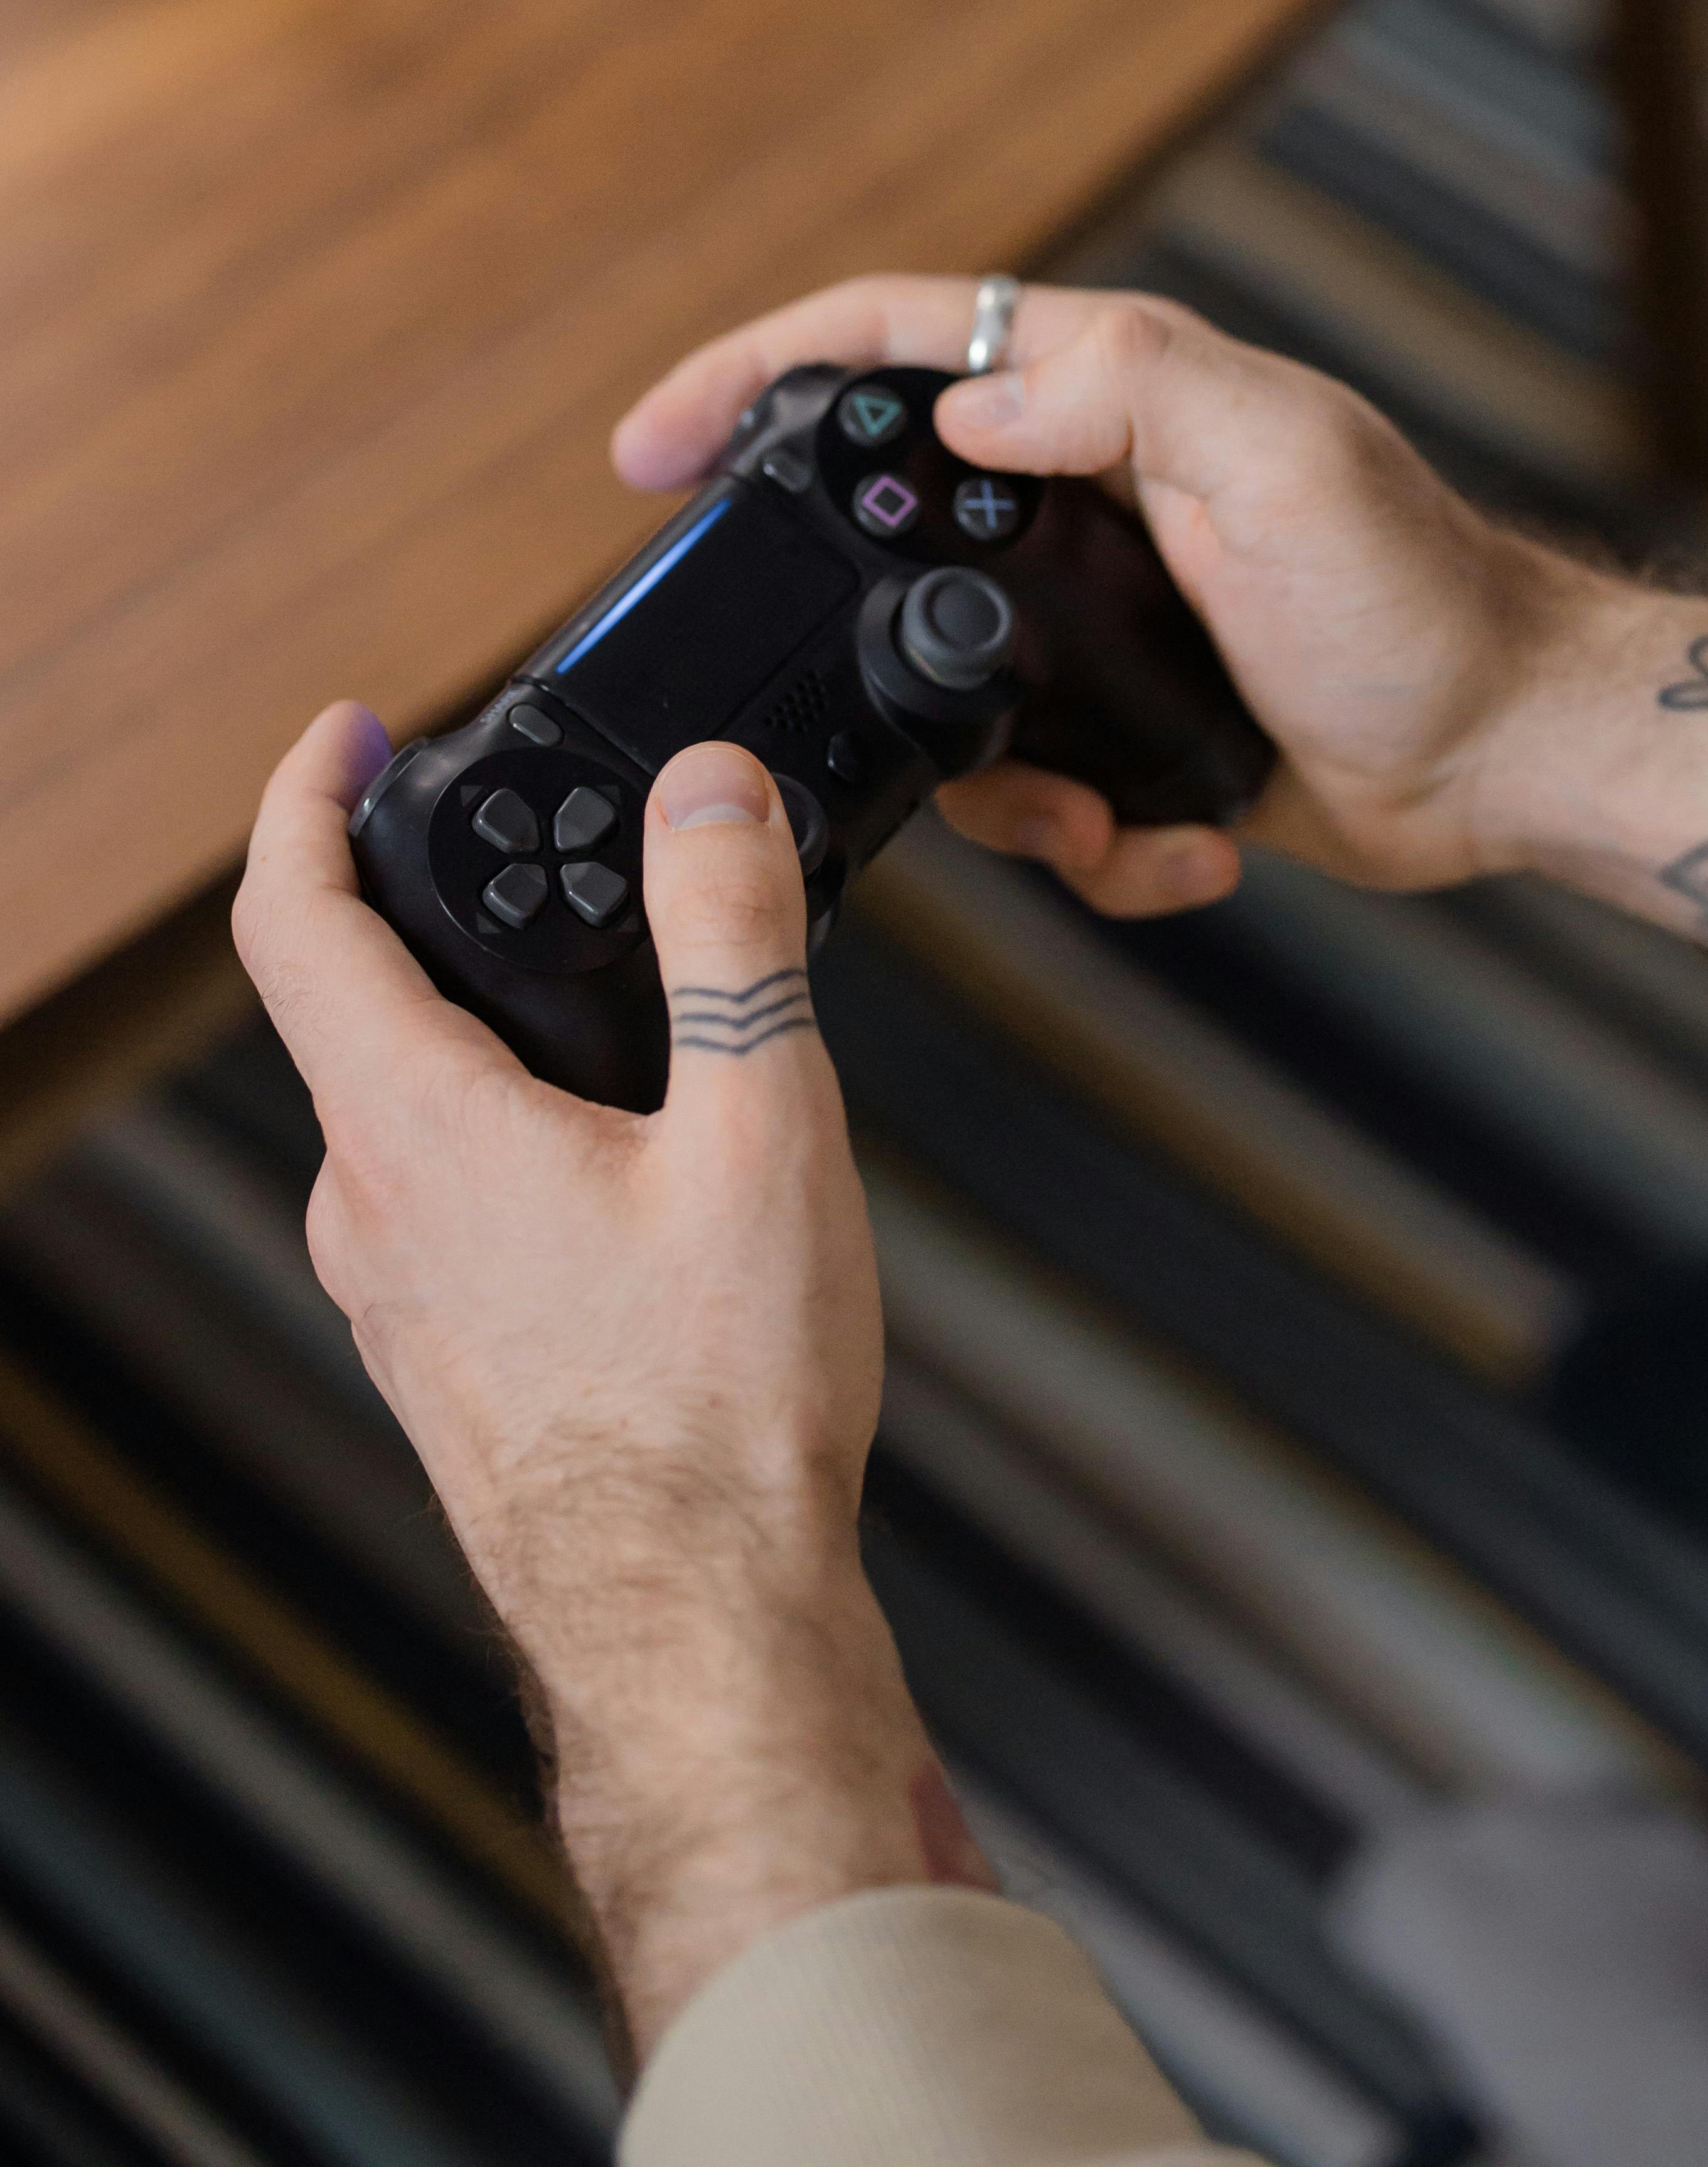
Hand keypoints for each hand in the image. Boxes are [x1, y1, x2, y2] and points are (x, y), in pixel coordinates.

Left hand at [233, 708, 988, 2059]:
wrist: (699, 1632)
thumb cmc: (720, 1409)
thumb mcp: (760, 1129)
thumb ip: (732, 940)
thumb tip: (708, 791)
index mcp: (414, 1131)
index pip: (292, 919)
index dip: (305, 798)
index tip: (350, 730)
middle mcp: (370, 1208)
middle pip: (354, 1005)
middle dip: (439, 903)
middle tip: (545, 845)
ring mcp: (396, 1292)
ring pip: (409, 1105)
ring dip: (488, 1024)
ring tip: (629, 1002)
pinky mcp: (444, 1351)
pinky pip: (446, 1191)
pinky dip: (509, 1120)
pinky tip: (635, 1153)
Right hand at [615, 276, 1707, 954]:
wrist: (1506, 752)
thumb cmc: (1423, 598)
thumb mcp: (1288, 460)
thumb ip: (1134, 390)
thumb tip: (974, 395)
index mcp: (1113, 397)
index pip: (897, 342)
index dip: (758, 372)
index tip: (655, 441)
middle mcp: (1089, 495)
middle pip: (888, 526)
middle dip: (840, 621)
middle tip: (801, 690)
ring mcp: (1098, 617)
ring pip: (942, 692)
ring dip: (993, 783)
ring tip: (1087, 820)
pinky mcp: (1125, 724)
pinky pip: (1035, 789)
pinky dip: (1090, 844)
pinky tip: (1175, 848)